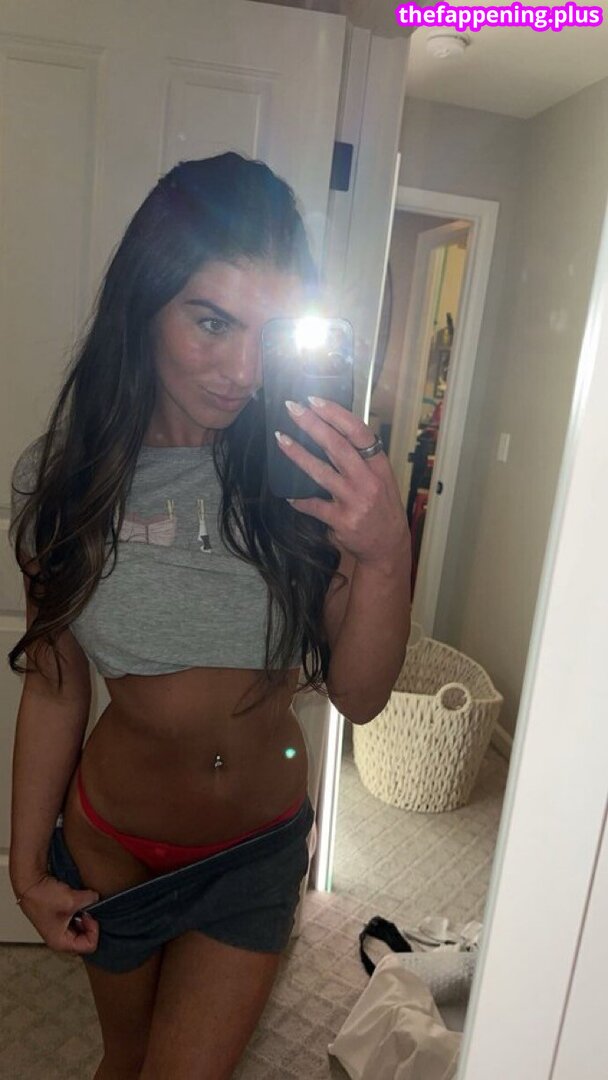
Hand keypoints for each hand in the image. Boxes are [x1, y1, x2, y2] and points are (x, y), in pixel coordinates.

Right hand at [17, 874, 99, 955]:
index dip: (93, 930)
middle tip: (86, 910)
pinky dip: (79, 909)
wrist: (30, 883)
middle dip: (89, 922)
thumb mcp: (72, 900)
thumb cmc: (42, 897)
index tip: (89, 916)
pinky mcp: (60, 917)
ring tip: (79, 904)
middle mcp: (59, 938)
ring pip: (82, 926)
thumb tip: (96, 899)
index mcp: (61, 942)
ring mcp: (59, 927)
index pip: (89, 945)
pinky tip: (76, 900)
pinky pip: (76, 917)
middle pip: (86, 937)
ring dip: (84, 914)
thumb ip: (90, 901)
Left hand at [275, 397, 409, 565]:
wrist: (387, 546)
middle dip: (312, 425)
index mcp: (379, 466)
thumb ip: (360, 458)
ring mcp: (355, 501)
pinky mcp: (342, 520)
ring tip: (281, 438)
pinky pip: (313, 505)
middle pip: (338, 447)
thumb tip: (329, 430)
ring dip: (298, 454)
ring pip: (321, 472)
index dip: (336, 414)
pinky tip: (288, 494)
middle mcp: (369, 481)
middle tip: (292, 408)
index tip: (315, 400)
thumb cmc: (380, 507)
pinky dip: (299, 499)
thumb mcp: (380, 479)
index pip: (359, 433)